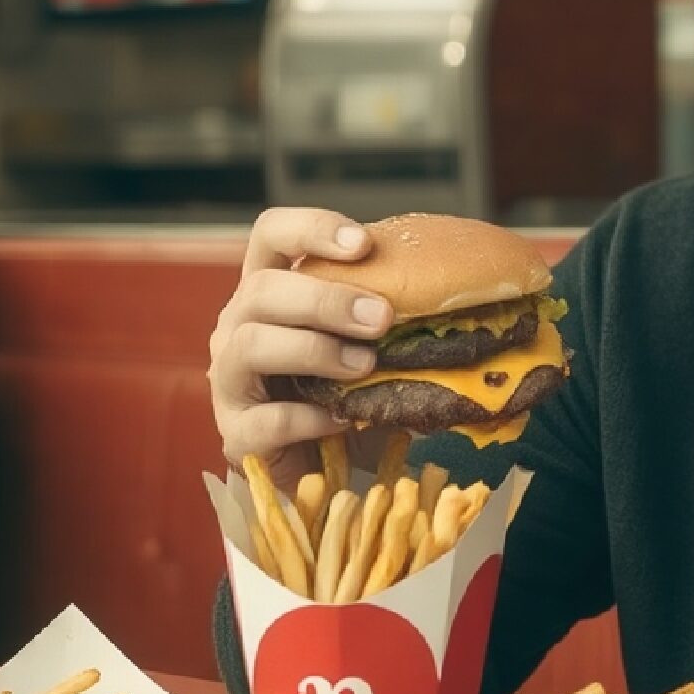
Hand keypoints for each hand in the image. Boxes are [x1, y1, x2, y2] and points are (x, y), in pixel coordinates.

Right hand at [208, 207, 392, 487]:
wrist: (325, 464)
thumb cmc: (349, 385)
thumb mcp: (369, 338)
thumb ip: (391, 309)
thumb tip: (464, 288)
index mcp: (272, 288)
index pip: (272, 234)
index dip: (311, 228)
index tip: (362, 245)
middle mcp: (239, 325)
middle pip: (261, 289)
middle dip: (325, 299)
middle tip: (382, 318)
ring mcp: (229, 379)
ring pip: (250, 345)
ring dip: (315, 350)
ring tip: (365, 366)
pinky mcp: (236, 434)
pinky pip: (265, 420)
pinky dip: (309, 418)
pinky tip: (345, 419)